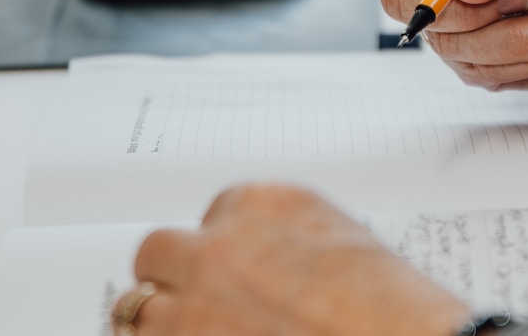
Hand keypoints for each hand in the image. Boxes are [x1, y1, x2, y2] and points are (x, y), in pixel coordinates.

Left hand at [123, 184, 469, 335]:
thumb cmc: (391, 305)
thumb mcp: (345, 243)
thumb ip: (290, 238)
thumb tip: (265, 259)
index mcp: (265, 204)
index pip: (213, 214)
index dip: (223, 247)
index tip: (235, 269)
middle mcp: (220, 246)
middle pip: (158, 251)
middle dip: (174, 276)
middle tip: (196, 299)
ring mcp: (194, 304)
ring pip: (135, 307)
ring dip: (160, 321)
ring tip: (191, 330)